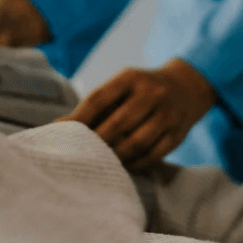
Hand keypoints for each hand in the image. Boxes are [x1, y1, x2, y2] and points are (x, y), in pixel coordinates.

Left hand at [62, 59, 215, 170]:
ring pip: (136, 142)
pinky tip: (122, 165)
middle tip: (80, 154)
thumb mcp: (120, 87)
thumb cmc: (139, 91)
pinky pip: (153, 154)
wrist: (185, 87)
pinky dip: (134, 163)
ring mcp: (168, 113)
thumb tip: (57, 126)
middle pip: (118, 124)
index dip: (79, 118)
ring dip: (116, 156)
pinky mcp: (178, 133)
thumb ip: (93, 106)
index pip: (99, 98)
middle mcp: (152, 92)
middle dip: (97, 142)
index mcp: (131, 77)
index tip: (62, 132)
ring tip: (101, 162)